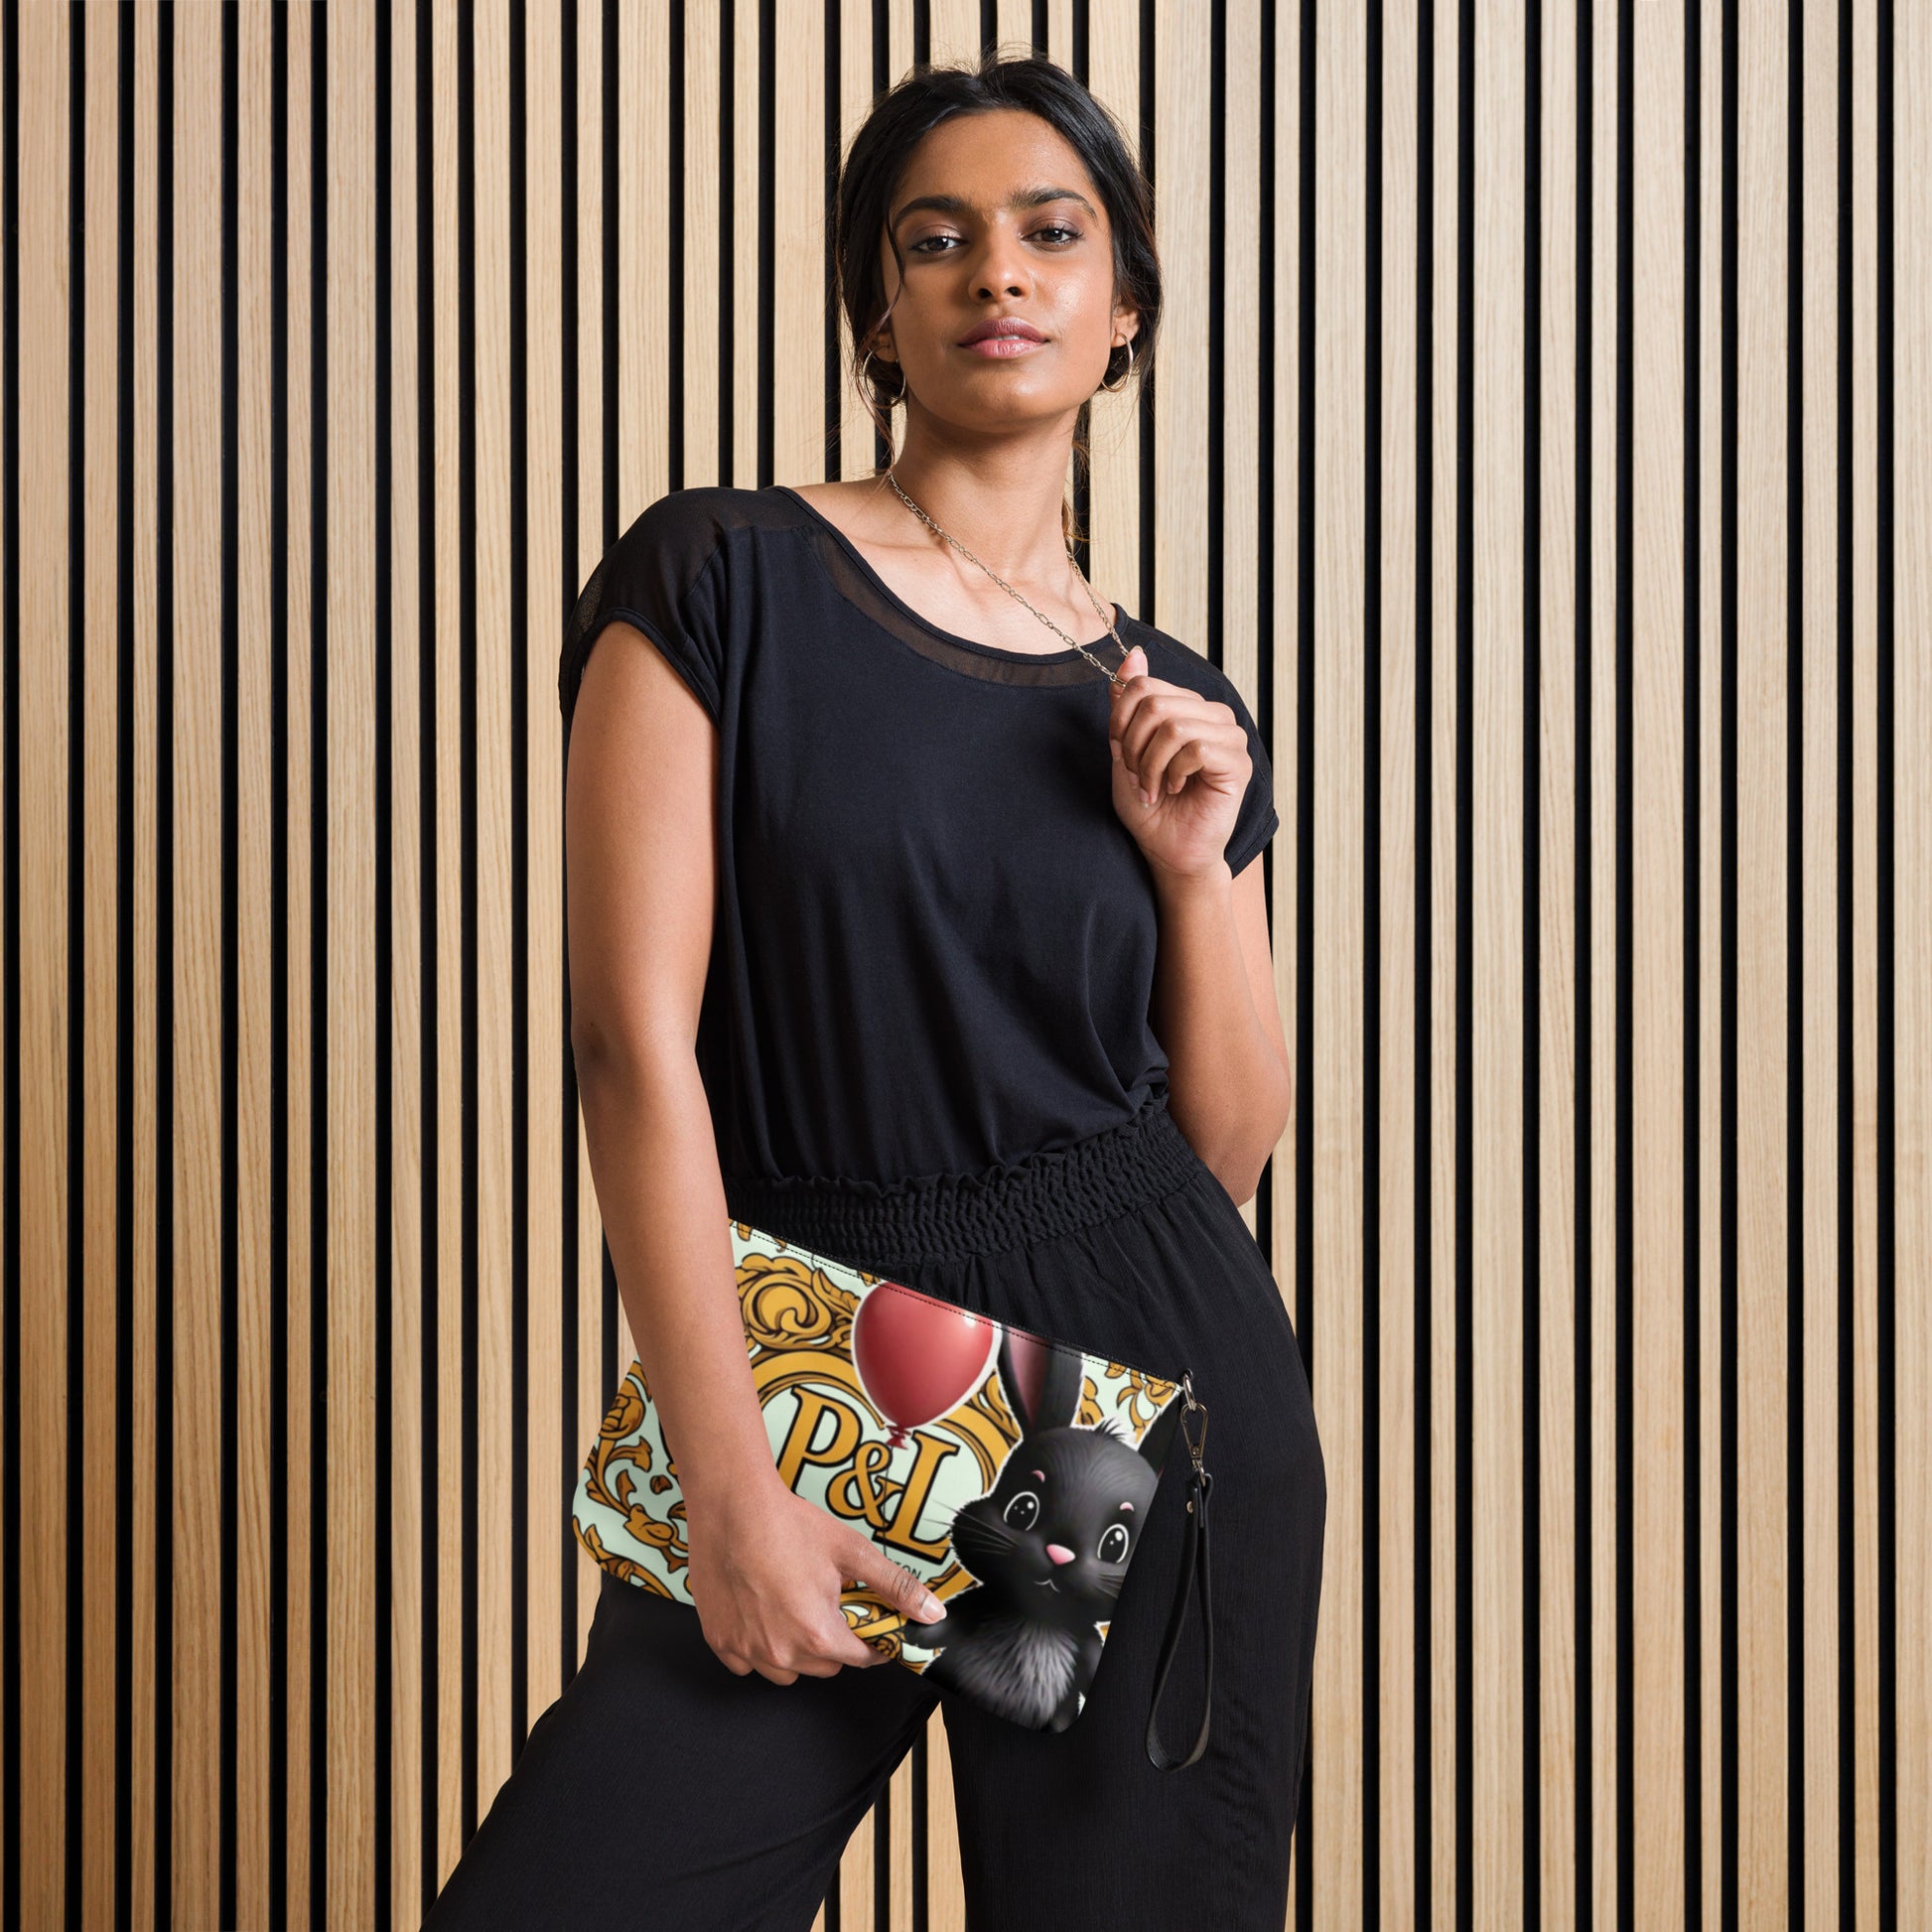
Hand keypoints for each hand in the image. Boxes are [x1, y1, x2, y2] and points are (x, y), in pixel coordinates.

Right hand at [683, 1476, 947, 1684]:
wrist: (732, 1505)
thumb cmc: (789, 1524)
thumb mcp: (851, 1551)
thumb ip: (895, 1586)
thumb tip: (933, 1612)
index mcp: (818, 1634)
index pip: (861, 1658)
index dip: (872, 1640)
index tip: (870, 1624)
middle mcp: (781, 1652)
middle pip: (825, 1666)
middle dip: (834, 1642)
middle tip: (829, 1604)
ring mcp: (746, 1650)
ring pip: (787, 1670)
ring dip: (796, 1649)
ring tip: (794, 1607)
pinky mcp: (720, 1641)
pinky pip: (749, 1662)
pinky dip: (758, 1646)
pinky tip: (762, 1612)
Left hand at [1107, 644, 1249, 879]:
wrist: (1168, 851)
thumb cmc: (1150, 807)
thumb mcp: (1126, 751)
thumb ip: (1129, 705)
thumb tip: (1133, 654)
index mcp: (1186, 707)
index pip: (1143, 685)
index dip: (1120, 721)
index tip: (1121, 755)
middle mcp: (1212, 715)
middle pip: (1154, 702)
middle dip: (1133, 747)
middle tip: (1138, 777)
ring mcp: (1229, 737)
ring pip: (1174, 725)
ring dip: (1151, 764)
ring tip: (1154, 788)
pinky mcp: (1238, 762)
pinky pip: (1196, 748)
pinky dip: (1174, 773)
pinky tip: (1176, 789)